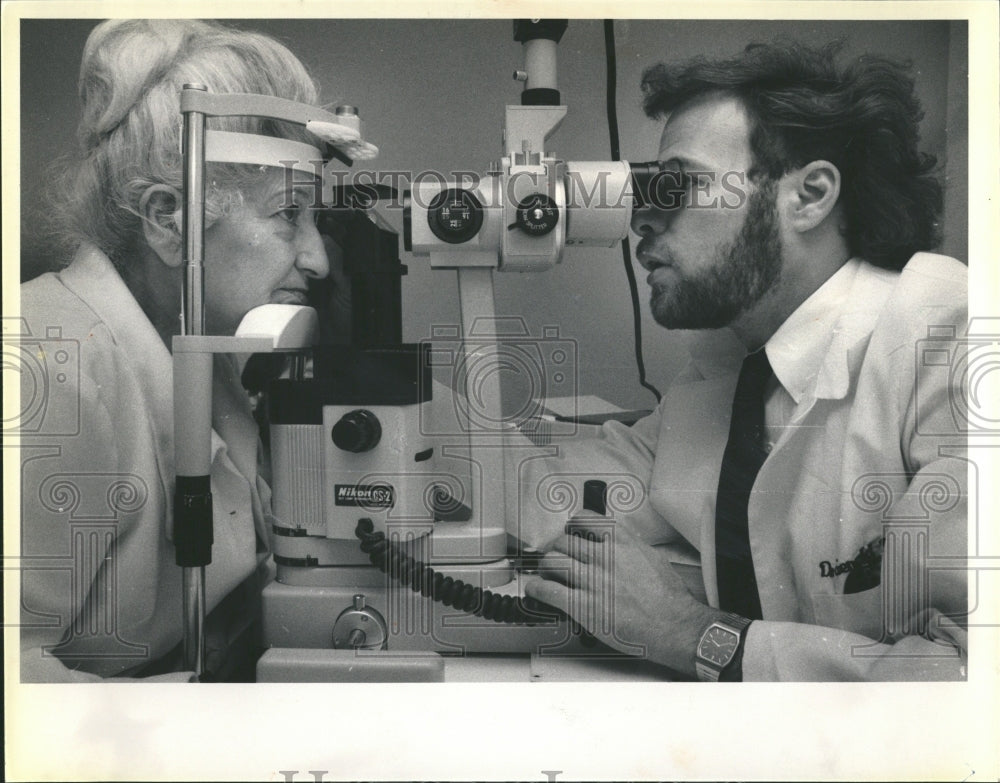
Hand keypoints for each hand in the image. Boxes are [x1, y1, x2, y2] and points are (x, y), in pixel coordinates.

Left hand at [523, 519, 719, 676]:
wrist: (674, 626)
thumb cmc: (668, 597)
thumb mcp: (652, 557)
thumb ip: (629, 547)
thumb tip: (615, 543)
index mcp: (623, 542)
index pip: (585, 519)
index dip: (573, 525)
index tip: (571, 531)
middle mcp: (605, 557)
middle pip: (564, 540)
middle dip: (558, 548)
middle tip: (558, 556)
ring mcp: (593, 581)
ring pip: (553, 561)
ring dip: (546, 567)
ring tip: (547, 572)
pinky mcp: (584, 605)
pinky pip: (548, 590)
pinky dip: (536, 588)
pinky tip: (535, 589)